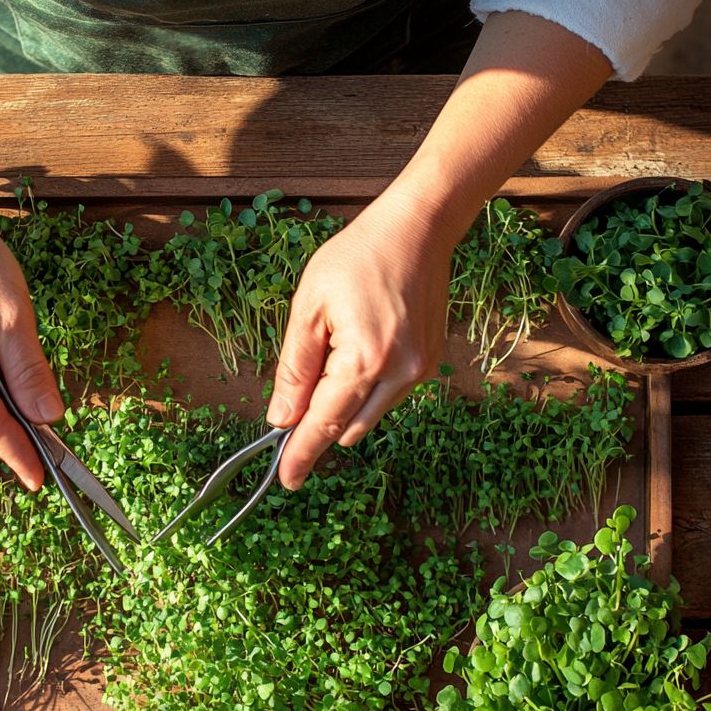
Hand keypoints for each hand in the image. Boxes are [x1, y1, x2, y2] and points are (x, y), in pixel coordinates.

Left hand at [265, 188, 458, 488]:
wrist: (418, 230)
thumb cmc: (357, 258)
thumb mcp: (308, 307)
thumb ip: (294, 368)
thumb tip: (281, 418)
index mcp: (364, 360)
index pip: (324, 423)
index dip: (301, 454)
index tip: (286, 480)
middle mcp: (399, 375)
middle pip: (347, 427)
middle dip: (317, 425)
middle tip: (289, 408)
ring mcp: (419, 372)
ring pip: (368, 416)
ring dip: (341, 406)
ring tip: (327, 356)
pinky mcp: (429, 365)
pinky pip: (387, 397)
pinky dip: (363, 391)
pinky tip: (353, 352)